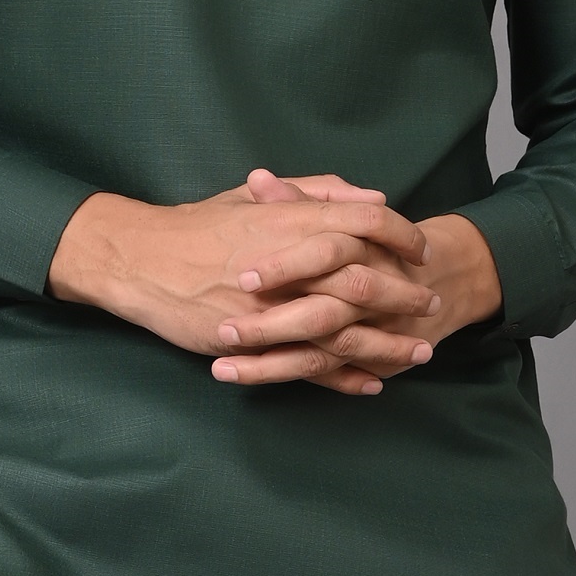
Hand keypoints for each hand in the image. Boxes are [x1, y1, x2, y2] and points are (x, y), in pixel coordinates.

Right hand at [49, 169, 501, 396]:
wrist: (142, 261)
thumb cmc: (199, 227)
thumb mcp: (255, 195)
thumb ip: (314, 192)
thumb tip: (369, 196)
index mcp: (294, 219)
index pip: (369, 221)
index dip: (403, 235)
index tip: (422, 250)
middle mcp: (291, 261)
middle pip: (369, 278)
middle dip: (407, 295)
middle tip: (432, 304)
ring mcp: (276, 306)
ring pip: (347, 328)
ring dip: (389, 342)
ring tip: (421, 352)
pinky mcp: (257, 342)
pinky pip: (311, 364)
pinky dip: (345, 375)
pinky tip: (372, 383)